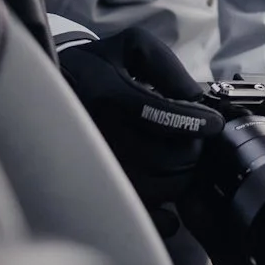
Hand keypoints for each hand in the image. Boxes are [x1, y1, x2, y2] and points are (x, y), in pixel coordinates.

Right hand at [55, 26, 220, 208]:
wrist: (52, 90)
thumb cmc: (99, 67)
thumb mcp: (131, 47)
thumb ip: (167, 65)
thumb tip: (193, 96)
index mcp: (107, 93)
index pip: (161, 115)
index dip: (196, 122)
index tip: (213, 124)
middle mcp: (98, 132)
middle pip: (162, 157)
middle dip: (192, 152)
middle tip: (198, 143)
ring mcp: (94, 165)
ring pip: (153, 188)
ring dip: (180, 179)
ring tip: (183, 163)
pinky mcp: (94, 189)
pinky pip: (135, 213)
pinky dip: (162, 217)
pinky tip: (170, 204)